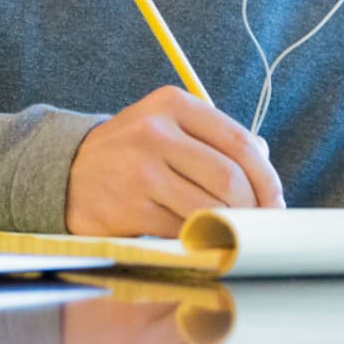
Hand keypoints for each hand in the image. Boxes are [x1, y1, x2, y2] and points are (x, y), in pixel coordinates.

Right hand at [65, 85, 284, 236]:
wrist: (67, 172)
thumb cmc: (132, 152)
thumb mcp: (169, 127)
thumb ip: (216, 138)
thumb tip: (265, 161)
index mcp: (174, 104)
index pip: (239, 142)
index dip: (267, 178)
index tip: (276, 201)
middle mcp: (156, 131)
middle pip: (229, 178)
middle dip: (253, 208)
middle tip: (260, 224)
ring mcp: (140, 169)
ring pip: (209, 207)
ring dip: (230, 227)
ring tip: (234, 232)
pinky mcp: (130, 206)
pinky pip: (182, 229)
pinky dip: (201, 238)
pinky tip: (204, 239)